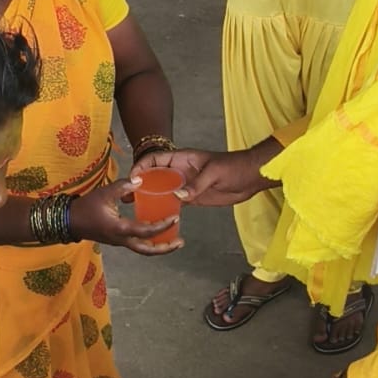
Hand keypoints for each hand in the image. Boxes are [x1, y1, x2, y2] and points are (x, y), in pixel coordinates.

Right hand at [70, 177, 183, 254]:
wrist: (70, 221)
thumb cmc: (86, 207)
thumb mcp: (104, 192)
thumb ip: (122, 186)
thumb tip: (140, 180)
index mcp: (120, 229)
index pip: (146, 231)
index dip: (162, 226)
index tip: (175, 218)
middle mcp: (122, 239)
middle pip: (147, 250)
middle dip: (165, 248)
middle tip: (181, 242)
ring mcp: (120, 242)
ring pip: (143, 249)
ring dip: (159, 246)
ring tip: (174, 240)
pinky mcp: (118, 240)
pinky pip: (137, 244)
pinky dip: (149, 240)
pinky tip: (157, 231)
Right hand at [133, 143, 276, 206]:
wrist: (250, 177)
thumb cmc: (233, 168)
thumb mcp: (214, 173)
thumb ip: (196, 185)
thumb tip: (177, 196)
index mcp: (182, 158)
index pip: (155, 159)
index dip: (142, 166)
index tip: (132, 179)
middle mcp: (180, 171)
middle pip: (154, 176)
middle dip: (140, 185)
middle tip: (126, 198)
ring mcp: (185, 185)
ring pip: (161, 190)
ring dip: (149, 198)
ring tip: (135, 210)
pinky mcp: (192, 197)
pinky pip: (173, 203)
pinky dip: (164, 209)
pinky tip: (155, 218)